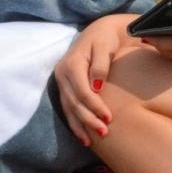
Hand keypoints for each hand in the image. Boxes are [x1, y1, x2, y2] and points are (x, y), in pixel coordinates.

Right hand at [54, 14, 137, 145]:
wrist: (100, 31)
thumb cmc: (106, 38)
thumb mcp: (105, 46)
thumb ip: (100, 65)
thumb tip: (97, 86)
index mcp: (71, 64)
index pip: (82, 91)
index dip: (95, 106)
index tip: (110, 117)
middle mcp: (62, 74)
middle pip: (74, 103)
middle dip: (88, 120)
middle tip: (104, 132)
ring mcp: (61, 81)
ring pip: (68, 108)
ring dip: (80, 126)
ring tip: (91, 142)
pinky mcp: (65, 87)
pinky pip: (67, 108)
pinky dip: (74, 123)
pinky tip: (82, 136)